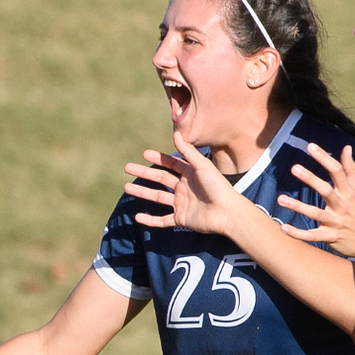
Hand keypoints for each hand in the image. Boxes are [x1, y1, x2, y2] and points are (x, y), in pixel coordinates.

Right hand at [122, 132, 251, 235]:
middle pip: (159, 179)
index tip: (144, 154)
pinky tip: (138, 217)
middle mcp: (183, 188)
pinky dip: (150, 220)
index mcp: (189, 175)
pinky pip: (162, 220)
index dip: (158, 159)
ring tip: (126, 188)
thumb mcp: (202, 166)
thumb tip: (176, 133)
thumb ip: (188, 151)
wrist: (228, 212)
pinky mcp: (181, 219)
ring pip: (157, 198)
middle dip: (143, 173)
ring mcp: (181, 204)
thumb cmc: (218, 186)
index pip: (170, 165)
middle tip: (127, 168)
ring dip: (142, 192)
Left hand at [275, 143, 354, 257]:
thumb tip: (346, 147)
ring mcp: (335, 222)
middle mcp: (342, 205)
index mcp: (348, 191)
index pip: (337, 171)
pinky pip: (312, 235)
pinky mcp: (330, 237)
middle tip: (294, 167)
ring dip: (298, 207)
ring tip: (280, 199)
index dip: (323, 158)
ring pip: (315, 213)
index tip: (310, 146)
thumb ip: (351, 168)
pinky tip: (283, 228)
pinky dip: (298, 233)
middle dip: (310, 179)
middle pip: (325, 190)